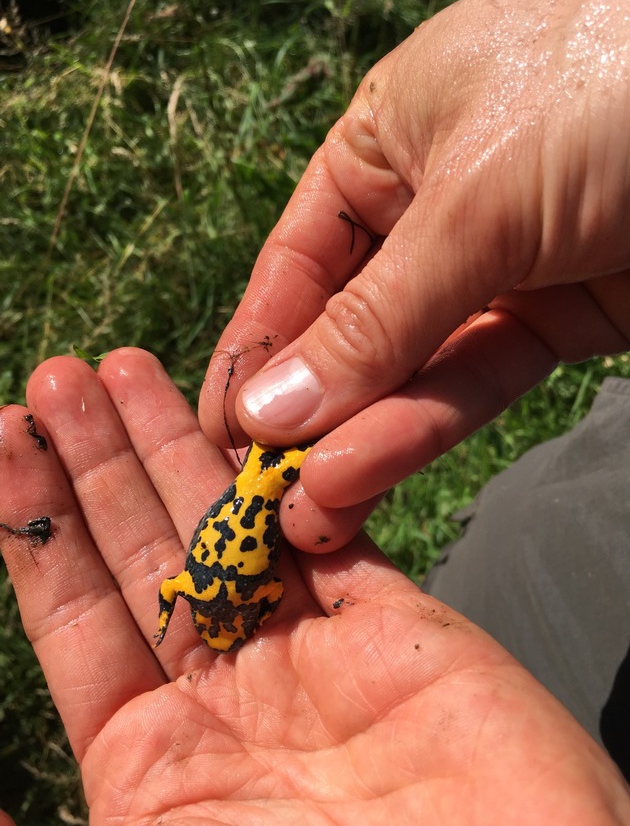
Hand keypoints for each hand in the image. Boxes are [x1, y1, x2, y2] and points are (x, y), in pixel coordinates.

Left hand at [0, 347, 626, 823]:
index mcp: (155, 762)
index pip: (78, 617)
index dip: (37, 528)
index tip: (7, 436)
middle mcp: (229, 695)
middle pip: (149, 551)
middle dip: (100, 461)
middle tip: (59, 377)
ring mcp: (314, 654)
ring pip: (233, 524)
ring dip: (180, 443)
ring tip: (124, 370)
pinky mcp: (396, 624)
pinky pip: (335, 531)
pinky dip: (291, 476)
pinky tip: (244, 417)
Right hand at [199, 0, 629, 548]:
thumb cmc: (609, 89)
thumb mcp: (470, 200)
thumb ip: (373, 319)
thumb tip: (269, 408)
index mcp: (385, 145)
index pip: (296, 264)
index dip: (258, 347)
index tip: (227, 425)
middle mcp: (427, 209)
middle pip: (348, 327)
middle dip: (309, 410)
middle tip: (262, 491)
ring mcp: (490, 269)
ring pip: (410, 368)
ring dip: (360, 438)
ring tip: (309, 508)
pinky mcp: (551, 319)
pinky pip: (474, 380)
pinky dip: (424, 428)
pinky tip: (365, 473)